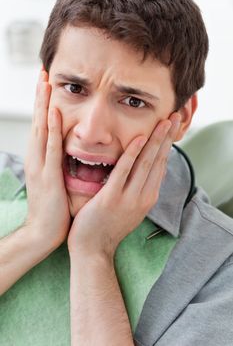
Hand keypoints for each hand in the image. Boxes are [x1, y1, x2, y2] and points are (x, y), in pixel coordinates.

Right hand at [24, 69, 70, 248]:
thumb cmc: (53, 207)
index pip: (42, 126)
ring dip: (43, 105)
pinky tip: (54, 112)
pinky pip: (51, 149)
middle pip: (38, 121)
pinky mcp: (48, 177)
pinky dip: (51, 129)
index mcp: (41, 159)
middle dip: (40, 97)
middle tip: (43, 72)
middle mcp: (37, 158)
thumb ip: (60, 164)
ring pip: (41, 129)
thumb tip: (69, 150)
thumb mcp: (56, 180)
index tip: (48, 84)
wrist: (43, 232)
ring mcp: (40, 166)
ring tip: (45, 82)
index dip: (44, 104)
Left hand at [68, 113, 180, 258]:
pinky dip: (132, 153)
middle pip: (158, 161)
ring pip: (146, 163)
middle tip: (176, 116)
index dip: (167, 145)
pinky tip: (140, 138)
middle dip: (167, 137)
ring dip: (156, 140)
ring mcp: (129, 198)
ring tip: (165, 121)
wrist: (93, 250)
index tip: (173, 127)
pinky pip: (124, 171)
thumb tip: (151, 171)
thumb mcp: (131, 208)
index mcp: (147, 197)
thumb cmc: (108, 227)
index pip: (161, 166)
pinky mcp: (111, 198)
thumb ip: (141, 189)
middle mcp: (143, 196)